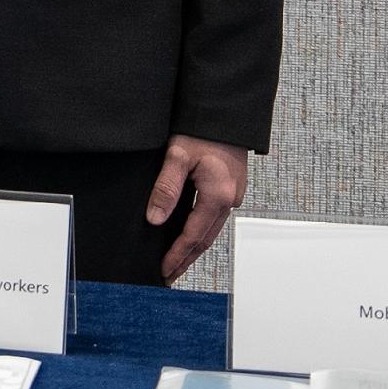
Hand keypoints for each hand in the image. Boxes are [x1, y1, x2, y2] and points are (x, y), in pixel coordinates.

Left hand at [147, 135, 249, 282]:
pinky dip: (201, 231)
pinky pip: (215, 218)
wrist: (226, 112)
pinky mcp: (231, 188)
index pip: (192, 235)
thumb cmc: (203, 129)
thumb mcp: (178, 156)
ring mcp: (233, 195)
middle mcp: (230, 199)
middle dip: (186, 259)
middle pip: (205, 240)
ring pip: (211, 230)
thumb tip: (154, 219)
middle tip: (170, 276)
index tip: (164, 270)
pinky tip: (191, 236)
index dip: (176, 255)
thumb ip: (166, 188)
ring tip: (178, 262)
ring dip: (194, 248)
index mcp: (218, 195)